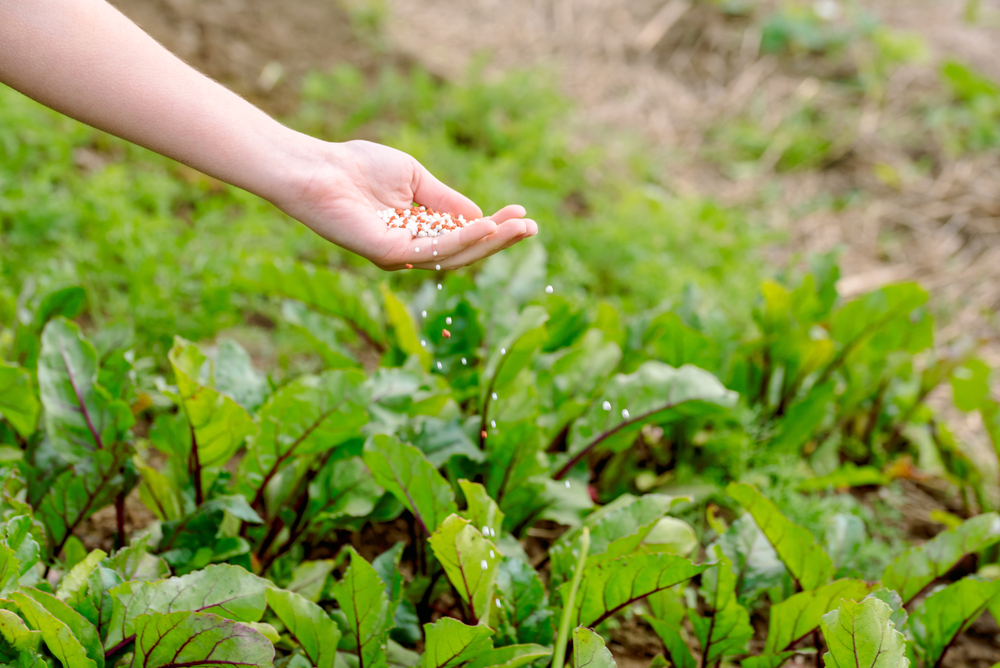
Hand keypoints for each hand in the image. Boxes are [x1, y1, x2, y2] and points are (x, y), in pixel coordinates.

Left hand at [276, 139, 537, 269]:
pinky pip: (433, 250)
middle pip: (464, 252)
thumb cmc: (357, 167)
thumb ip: (445, 199)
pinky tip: (486, 225)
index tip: (524, 216)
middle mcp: (409, 250)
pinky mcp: (387, 254)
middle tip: (531, 228)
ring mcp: (398, 255)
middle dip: (500, 240)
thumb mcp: (414, 178)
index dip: (495, 228)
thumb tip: (481, 217)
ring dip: (489, 242)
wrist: (318, 168)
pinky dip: (463, 239)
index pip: (462, 236)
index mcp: (416, 232)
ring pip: (454, 256)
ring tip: (517, 227)